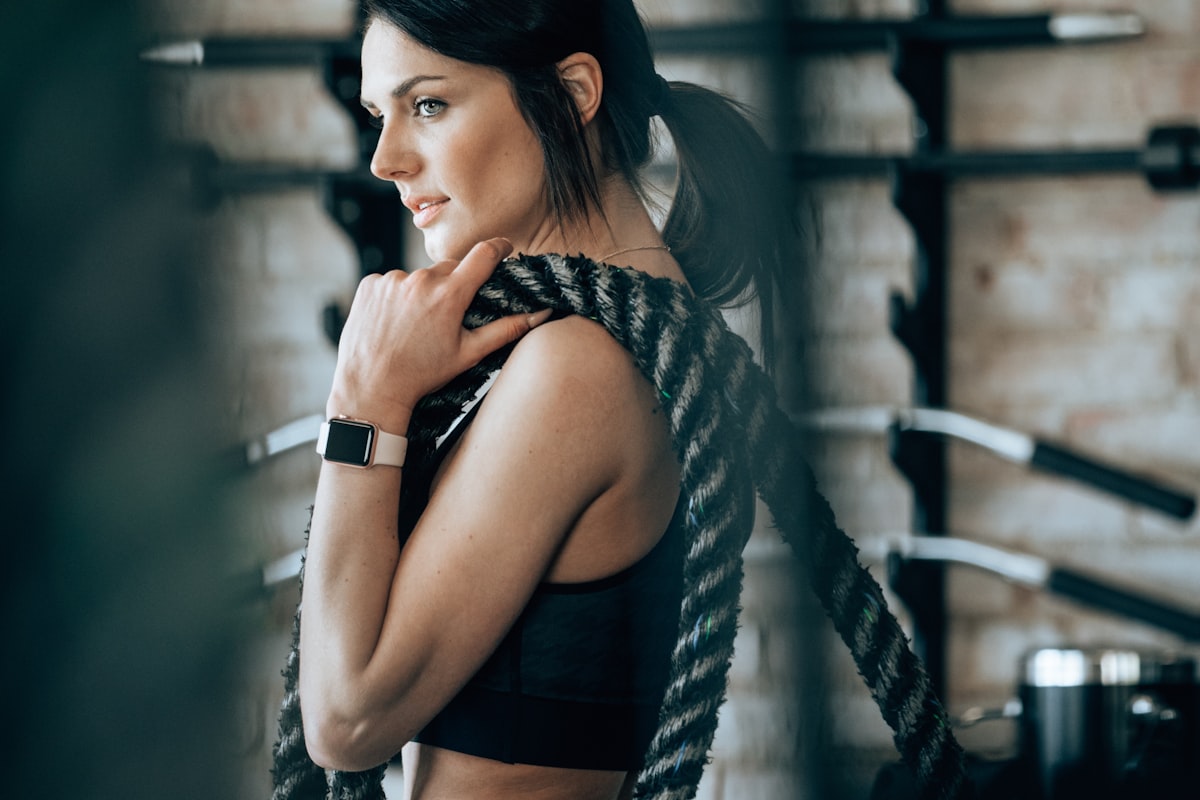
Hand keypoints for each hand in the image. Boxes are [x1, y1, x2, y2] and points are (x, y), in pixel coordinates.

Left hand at [326, 238, 551, 430]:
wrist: (371, 386)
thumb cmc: (422, 374)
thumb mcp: (469, 353)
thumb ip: (506, 329)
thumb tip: (540, 314)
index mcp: (449, 294)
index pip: (483, 254)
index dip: (498, 248)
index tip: (504, 248)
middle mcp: (420, 280)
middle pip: (449, 269)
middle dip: (453, 285)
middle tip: (446, 317)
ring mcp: (392, 280)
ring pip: (418, 278)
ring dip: (422, 294)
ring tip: (413, 326)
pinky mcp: (370, 284)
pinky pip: (391, 282)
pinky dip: (396, 297)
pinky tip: (392, 323)